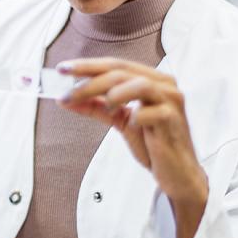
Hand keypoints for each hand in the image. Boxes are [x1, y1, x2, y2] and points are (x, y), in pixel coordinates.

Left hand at [58, 58, 207, 237]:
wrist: (176, 173)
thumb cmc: (151, 142)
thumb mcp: (119, 120)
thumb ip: (96, 106)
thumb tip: (65, 98)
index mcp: (151, 79)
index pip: (115, 64)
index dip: (87, 65)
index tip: (62, 69)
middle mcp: (164, 84)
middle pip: (121, 72)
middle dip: (90, 80)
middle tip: (67, 91)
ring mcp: (172, 101)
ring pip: (139, 85)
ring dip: (112, 93)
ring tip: (103, 107)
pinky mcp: (174, 121)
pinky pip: (152, 112)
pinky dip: (136, 116)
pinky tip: (132, 124)